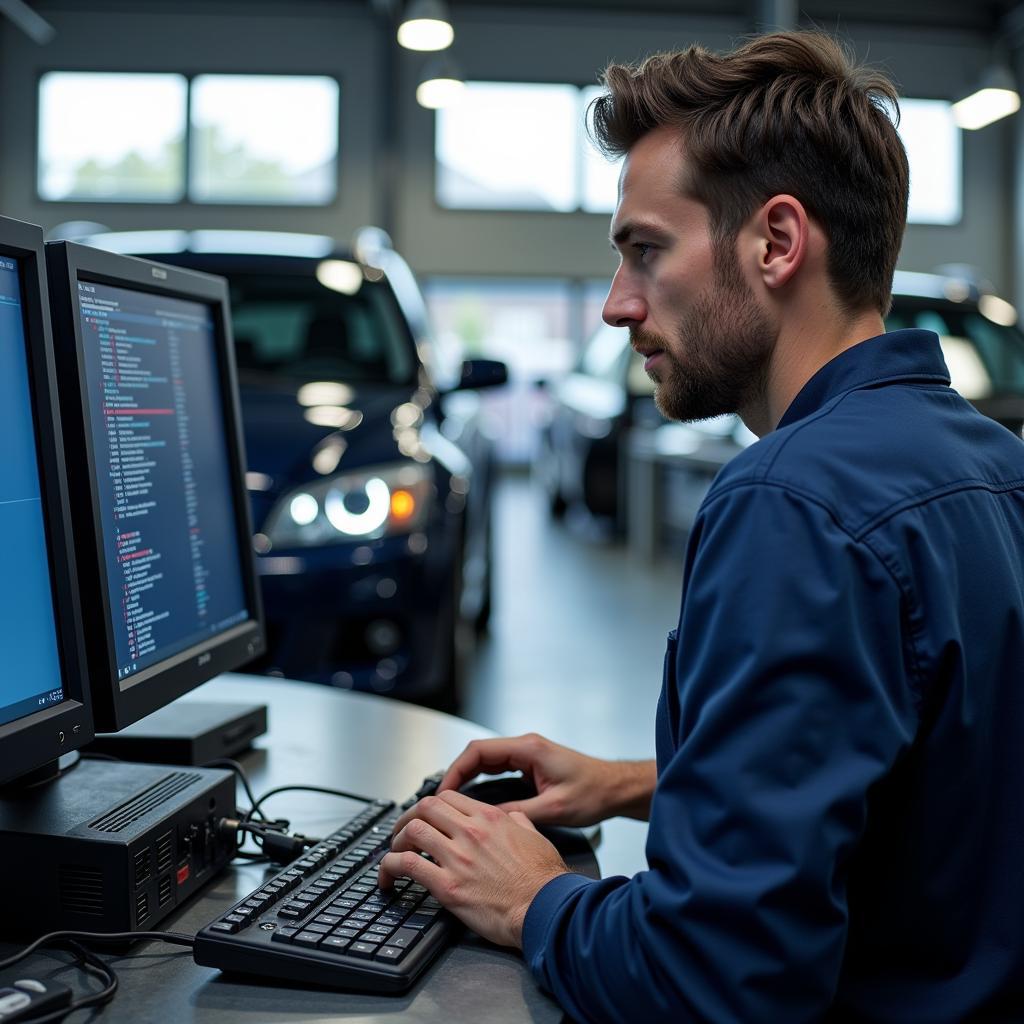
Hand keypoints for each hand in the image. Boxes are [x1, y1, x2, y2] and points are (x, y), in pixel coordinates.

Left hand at [378, 790, 568, 948]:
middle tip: (401, 832)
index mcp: (489, 818)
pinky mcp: (448, 886)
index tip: (424, 817)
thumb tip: (511, 816)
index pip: (447, 797)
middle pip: (424, 808)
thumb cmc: (544, 879)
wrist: (545, 909)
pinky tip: (388, 876)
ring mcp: (457, 857)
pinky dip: (390, 867)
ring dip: (397, 842)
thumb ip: (518, 821)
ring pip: (411, 831)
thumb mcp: (534, 836)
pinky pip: (408, 866)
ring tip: (395, 854)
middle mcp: (470, 831)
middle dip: (407, 818)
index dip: (429, 806)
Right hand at [431, 733, 654, 826]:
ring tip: (452, 801)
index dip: (456, 771)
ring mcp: (528, 755)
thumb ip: (518, 814)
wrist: (617, 789)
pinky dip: (482, 781)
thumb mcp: (553, 809)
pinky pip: (498, 769)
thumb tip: (487, 822)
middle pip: (478, 754)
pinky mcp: (531, 766)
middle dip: (456, 775)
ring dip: (468, 778)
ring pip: (487, 761)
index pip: (479, 751)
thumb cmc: (594, 793)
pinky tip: (475, 800)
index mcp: (529, 749)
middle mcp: (526, 747)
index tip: (443, 791)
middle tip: (440, 800)